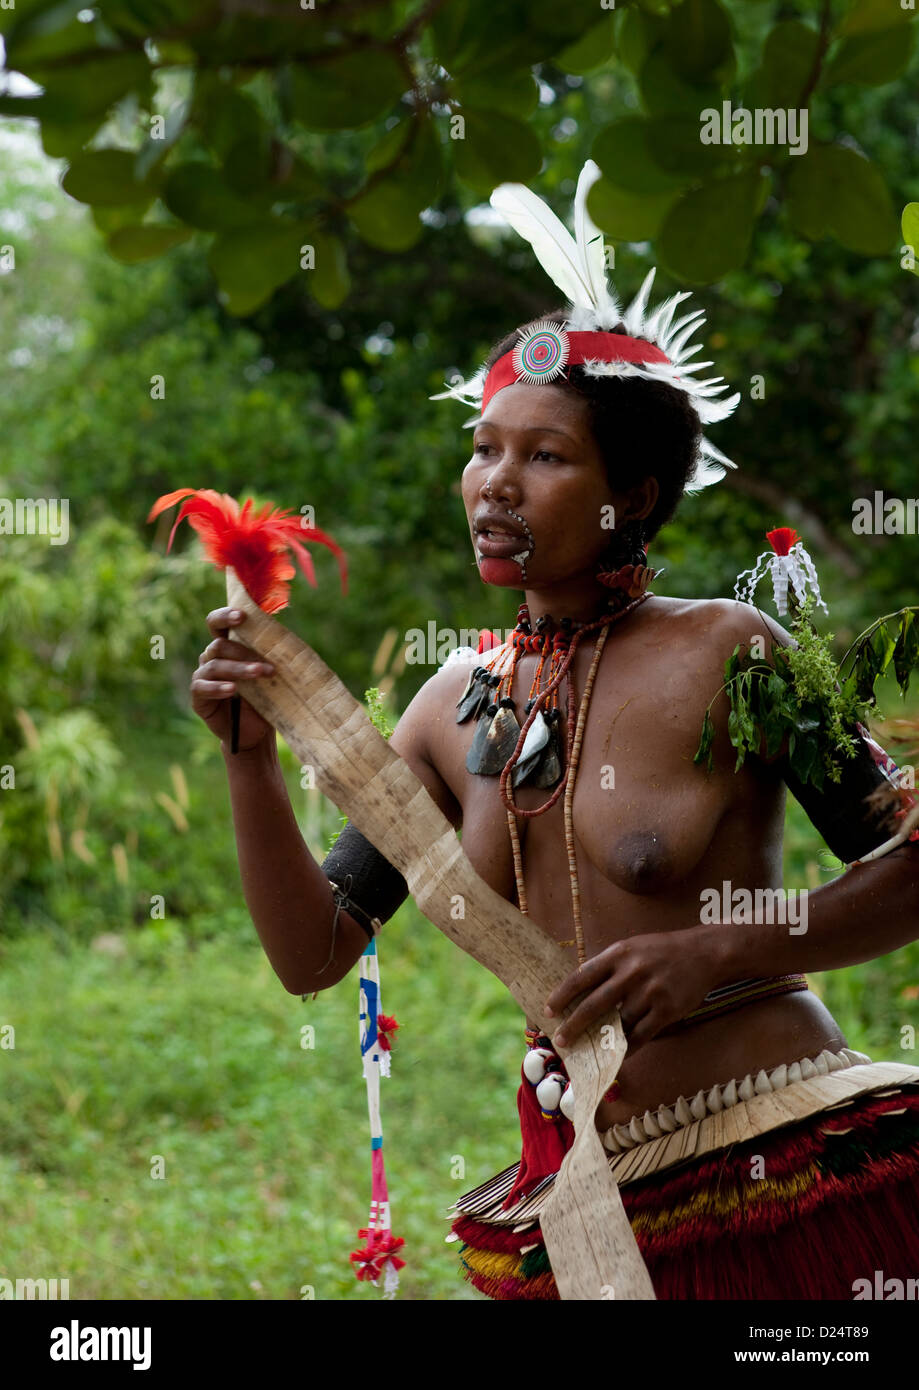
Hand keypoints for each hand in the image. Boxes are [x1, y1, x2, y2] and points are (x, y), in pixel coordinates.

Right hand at [191, 607, 275, 751]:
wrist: (256, 731)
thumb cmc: (265, 697)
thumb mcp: (271, 675)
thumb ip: (272, 656)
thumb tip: (292, 644)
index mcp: (228, 646)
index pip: (217, 623)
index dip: (225, 616)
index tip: (242, 616)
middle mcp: (212, 658)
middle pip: (220, 645)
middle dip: (245, 653)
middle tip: (268, 666)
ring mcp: (203, 676)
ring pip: (215, 665)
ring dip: (239, 669)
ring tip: (259, 675)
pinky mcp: (198, 697)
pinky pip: (202, 687)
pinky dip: (218, 687)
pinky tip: (232, 690)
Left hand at [544, 926, 726, 1052]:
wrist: (704, 953)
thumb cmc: (661, 951)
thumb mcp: (631, 948)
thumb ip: (608, 967)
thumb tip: (579, 990)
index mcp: (618, 954)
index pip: (582, 977)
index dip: (562, 995)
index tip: (548, 1010)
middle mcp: (632, 973)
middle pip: (594, 1005)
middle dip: (574, 1025)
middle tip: (561, 1040)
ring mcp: (650, 993)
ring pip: (618, 1024)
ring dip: (601, 1040)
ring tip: (588, 1051)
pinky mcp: (667, 1010)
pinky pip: (641, 1035)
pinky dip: (626, 1048)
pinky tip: (616, 1055)